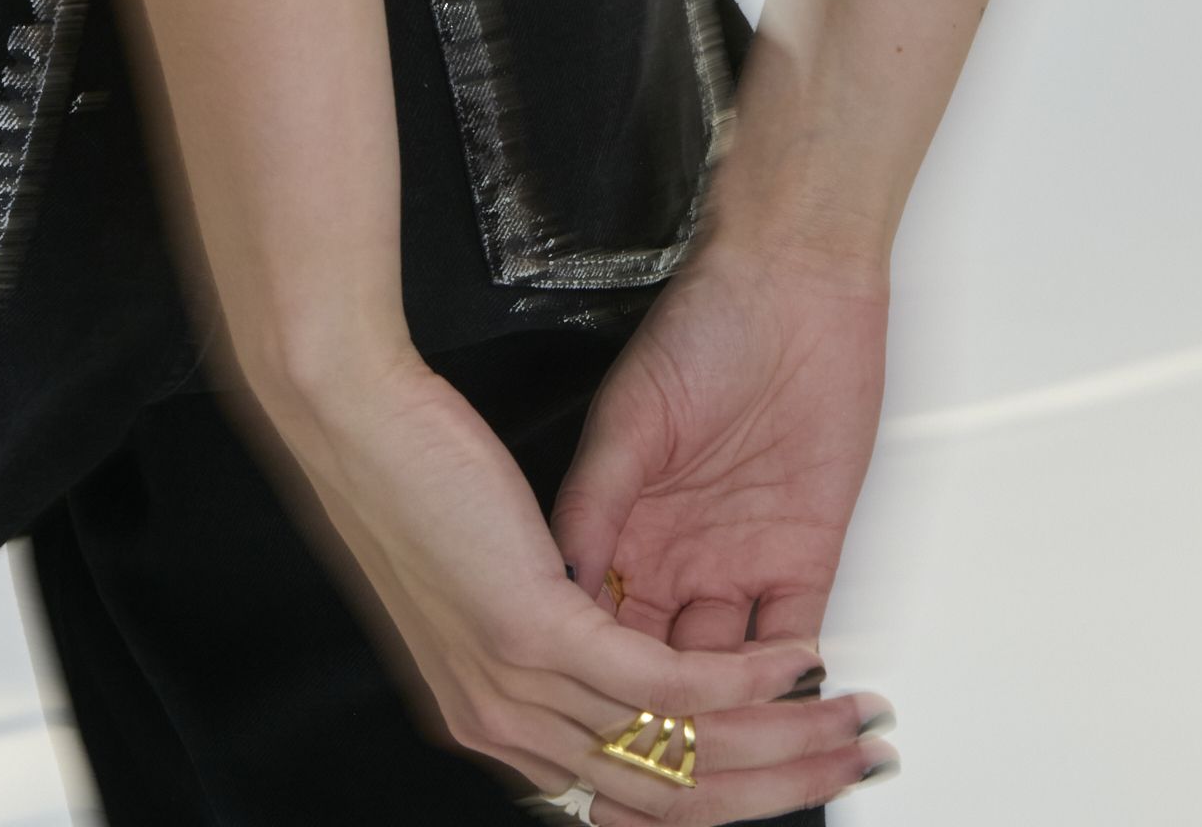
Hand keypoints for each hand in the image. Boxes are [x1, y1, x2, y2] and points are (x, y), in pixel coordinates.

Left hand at [245, 339, 862, 825]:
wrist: (348, 413)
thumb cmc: (404, 471)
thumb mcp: (479, 578)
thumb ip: (540, 631)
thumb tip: (606, 643)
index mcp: (495, 716)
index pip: (627, 797)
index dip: (718, 799)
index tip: (789, 778)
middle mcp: (505, 723)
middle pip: (670, 796)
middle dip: (777, 788)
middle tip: (852, 766)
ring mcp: (518, 685)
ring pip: (680, 752)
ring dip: (783, 744)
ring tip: (848, 725)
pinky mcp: (536, 627)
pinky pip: (665, 682)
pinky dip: (742, 682)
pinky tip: (792, 664)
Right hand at [548, 234, 896, 803]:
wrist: (791, 281)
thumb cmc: (701, 326)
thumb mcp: (627, 418)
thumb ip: (591, 506)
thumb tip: (557, 595)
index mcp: (617, 531)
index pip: (599, 636)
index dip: (596, 683)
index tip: (587, 725)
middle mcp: (674, 562)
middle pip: (660, 675)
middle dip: (663, 725)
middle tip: (661, 765)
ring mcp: (737, 564)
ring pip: (726, 678)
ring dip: (730, 721)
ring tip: (727, 759)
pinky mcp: (803, 556)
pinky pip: (794, 642)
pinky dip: (789, 684)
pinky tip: (780, 709)